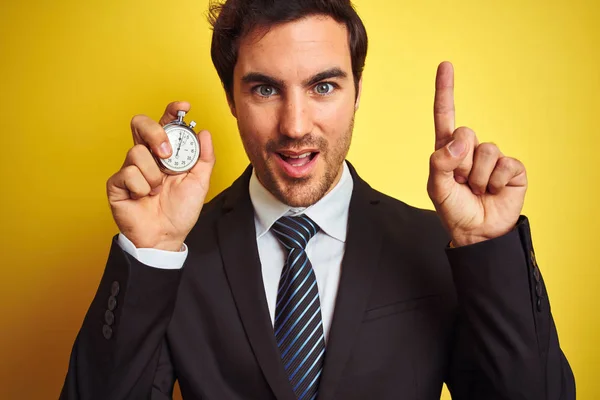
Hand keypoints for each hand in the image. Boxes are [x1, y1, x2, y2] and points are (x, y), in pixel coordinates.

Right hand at [106, 101, 214, 250]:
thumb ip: (205, 158)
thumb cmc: (180, 211)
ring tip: (157, 191)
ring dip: (153, 175)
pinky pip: (128, 174)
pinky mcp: (116, 183)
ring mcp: (130, 168)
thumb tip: (204, 132)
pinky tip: (144, 198)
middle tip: (167, 154)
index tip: (184, 106)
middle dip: (155, 133)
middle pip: (140, 123)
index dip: (172, 111)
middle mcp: (147, 156)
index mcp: (166, 153)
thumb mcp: (200, 183)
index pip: (165, 123)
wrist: (166, 237)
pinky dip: (142, 188)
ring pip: (137, 152)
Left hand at [427, 62, 527, 246]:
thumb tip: (460, 141)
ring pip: (486, 150)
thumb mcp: (436, 188)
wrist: (478, 233)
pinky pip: (505, 164)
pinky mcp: (512, 168)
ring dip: (479, 176)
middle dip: (461, 161)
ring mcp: (492, 158)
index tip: (446, 65)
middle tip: (463, 182)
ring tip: (477, 190)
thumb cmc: (454, 209)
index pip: (445, 116)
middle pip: (466, 132)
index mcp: (448, 151)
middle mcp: (470, 149)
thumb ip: (440, 162)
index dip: (445, 91)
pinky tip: (494, 191)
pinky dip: (497, 182)